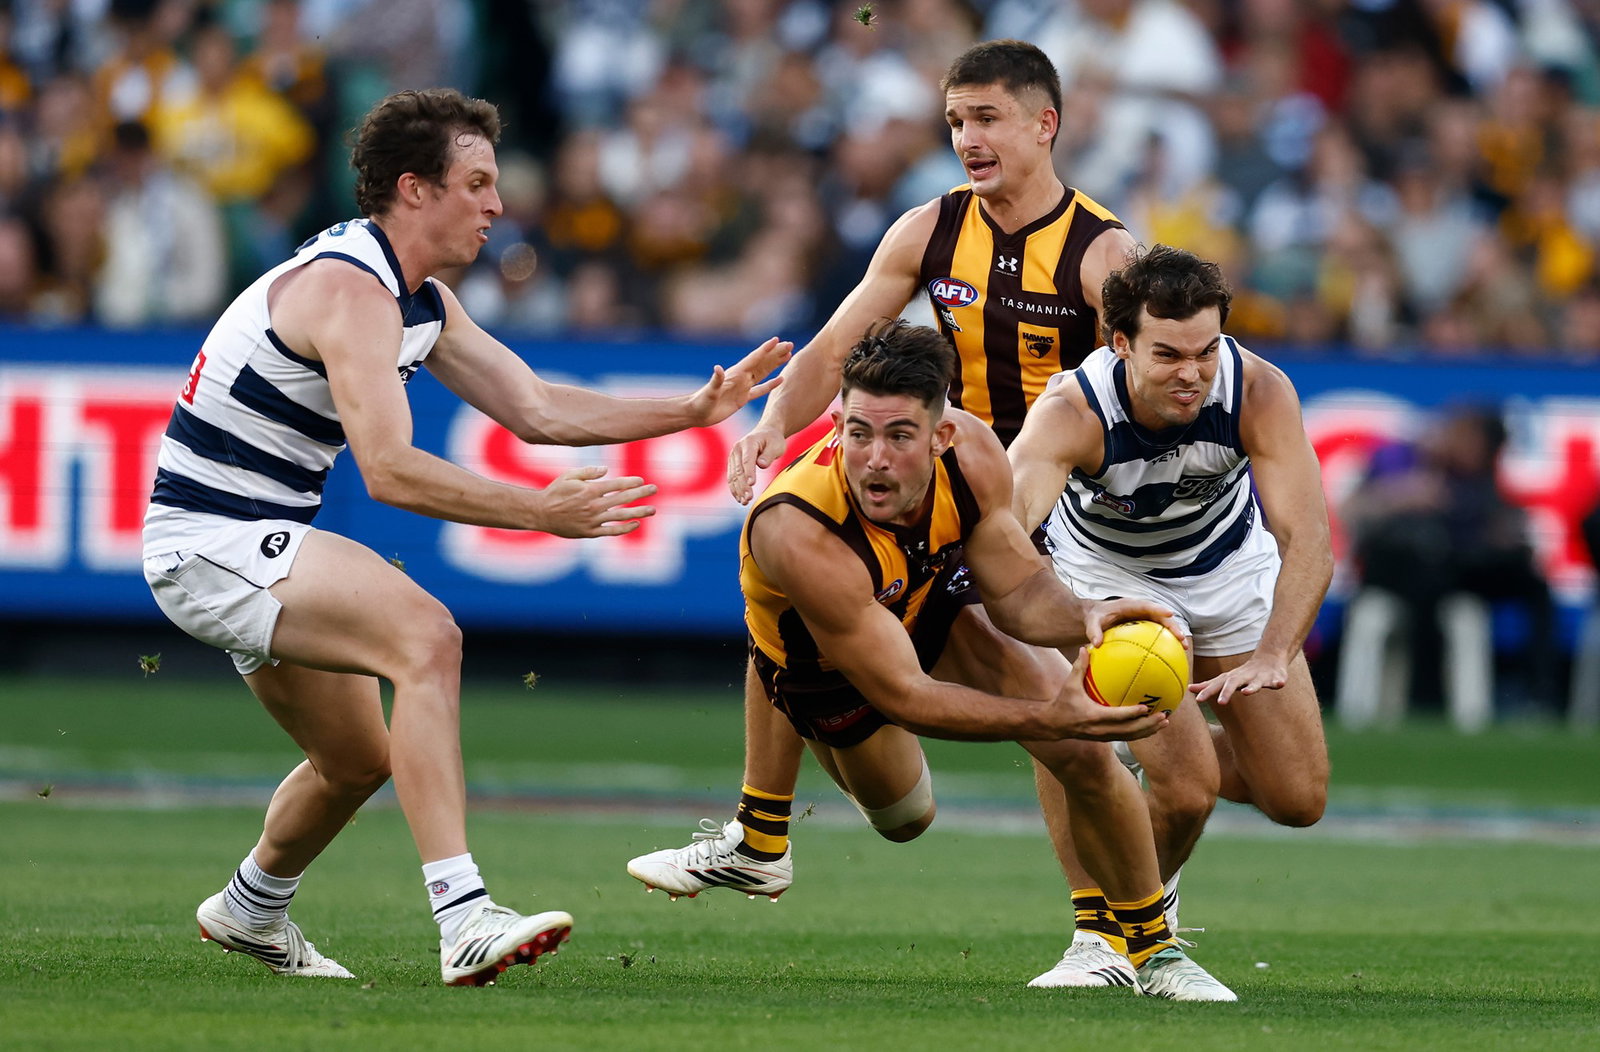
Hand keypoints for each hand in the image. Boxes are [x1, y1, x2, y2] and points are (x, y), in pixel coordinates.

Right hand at [535, 465, 657, 537]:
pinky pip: (612, 531)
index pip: (617, 485)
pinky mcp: (590, 532)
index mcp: (590, 490)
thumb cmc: (555, 492)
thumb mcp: (569, 476)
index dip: (631, 482)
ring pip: (621, 516)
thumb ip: (588, 472)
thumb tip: (607, 470)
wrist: (540, 513)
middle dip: (641, 493)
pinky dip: (625, 528)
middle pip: (623, 498)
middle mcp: (594, 505)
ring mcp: (593, 520)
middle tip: (655, 489)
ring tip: (653, 510)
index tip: (642, 481)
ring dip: (639, 512)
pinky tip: (636, 524)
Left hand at [687, 337, 791, 428]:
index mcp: (735, 374)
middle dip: (776, 353)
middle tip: (790, 344)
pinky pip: (760, 390)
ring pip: (763, 373)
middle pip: (762, 362)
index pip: (754, 359)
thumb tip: (718, 368)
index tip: (777, 340)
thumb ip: (716, 380)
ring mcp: (742, 387)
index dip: (765, 350)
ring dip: (775, 364)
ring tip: (788, 355)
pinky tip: (780, 380)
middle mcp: (741, 378)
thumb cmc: (701, 402)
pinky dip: (771, 385)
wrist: (696, 413)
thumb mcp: (709, 392)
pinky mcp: (743, 398)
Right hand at [727, 423, 787, 504]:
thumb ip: (769, 454)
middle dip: (743, 485)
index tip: (752, 484)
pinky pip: (731, 478)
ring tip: (744, 502)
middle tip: (749, 498)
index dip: (749, 472)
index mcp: (749, 442)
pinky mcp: (733, 463)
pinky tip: (739, 499)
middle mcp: (737, 449)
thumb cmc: (773, 440)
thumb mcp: (777, 445)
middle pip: (739, 470)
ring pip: (733, 476)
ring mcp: (733, 456)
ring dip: (738, 490)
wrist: (766, 432)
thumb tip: (761, 465)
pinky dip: (735, 489)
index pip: (747, 459)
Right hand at [1039, 647, 1169, 740]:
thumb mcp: (1069, 684)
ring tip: (1164, 722)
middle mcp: (1101, 729)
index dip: (1132, 714)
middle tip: (1164, 717)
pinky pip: (1127, 736)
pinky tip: (1152, 725)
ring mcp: (1105, 735)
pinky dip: (1141, 732)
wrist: (1054, 724)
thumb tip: (1086, 647)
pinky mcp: (1106, 737)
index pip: (1116, 717)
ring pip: (1131, 736)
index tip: (1146, 708)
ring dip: (1149, 730)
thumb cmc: (1063, 702)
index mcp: (1094, 716)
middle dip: (1148, 725)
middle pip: (1129, 731)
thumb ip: (1079, 667)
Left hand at [1080, 598, 1184, 648]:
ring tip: (1184, 648)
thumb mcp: (1091, 622)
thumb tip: (1096, 644)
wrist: (1097, 615)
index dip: (1159, 609)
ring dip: (1175, 635)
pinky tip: (1172, 657)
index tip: (1169, 613)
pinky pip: (1159, 633)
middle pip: (1162, 616)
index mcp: (1130, 605)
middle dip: (1173, 625)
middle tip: (1181, 639)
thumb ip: (1093, 631)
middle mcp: (1142, 610)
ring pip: (1164, 625)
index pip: (1147, 605)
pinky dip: (1166, 642)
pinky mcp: (1147, 627)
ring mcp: (1146, 618)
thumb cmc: (1096, 616)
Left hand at [1189, 653, 1287, 705]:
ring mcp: (1260, 677)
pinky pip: (1277, 680)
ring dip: (1252, 688)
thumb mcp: (1226, 678)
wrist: (1270, 659)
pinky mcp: (1275, 677)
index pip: (1217, 685)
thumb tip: (1189, 688)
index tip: (1198, 700)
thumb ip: (1209, 685)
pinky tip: (1279, 685)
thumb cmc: (1244, 673)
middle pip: (1234, 683)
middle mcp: (1244, 676)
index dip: (1208, 691)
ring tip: (1247, 693)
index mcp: (1232, 678)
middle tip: (1221, 702)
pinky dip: (1278, 682)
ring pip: (1256, 682)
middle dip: (1227, 692)